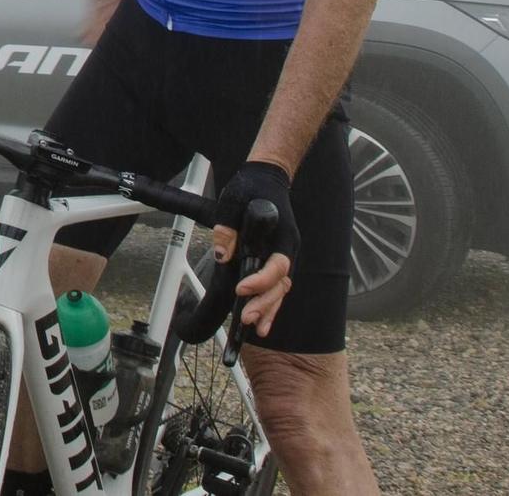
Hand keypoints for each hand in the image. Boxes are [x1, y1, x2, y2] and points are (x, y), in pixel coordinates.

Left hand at [212, 160, 300, 334]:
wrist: (266, 179)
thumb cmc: (250, 188)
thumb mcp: (232, 203)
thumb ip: (228, 228)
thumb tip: (222, 254)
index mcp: (282, 236)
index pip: (276, 266)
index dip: (260, 281)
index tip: (240, 288)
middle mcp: (287, 250)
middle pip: (280, 284)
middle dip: (264, 304)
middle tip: (244, 319)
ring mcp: (283, 257)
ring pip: (281, 290)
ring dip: (269, 310)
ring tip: (255, 329)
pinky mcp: (276, 261)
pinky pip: (276, 287)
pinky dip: (270, 305)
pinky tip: (261, 322)